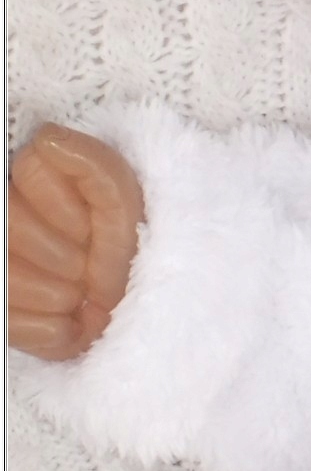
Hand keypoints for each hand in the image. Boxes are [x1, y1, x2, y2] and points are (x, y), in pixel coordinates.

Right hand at [7, 126, 144, 360]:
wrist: (138, 305)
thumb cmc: (130, 246)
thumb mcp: (126, 203)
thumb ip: (94, 168)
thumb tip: (48, 140)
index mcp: (31, 182)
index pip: (32, 168)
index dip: (67, 208)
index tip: (89, 231)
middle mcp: (5, 216)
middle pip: (9, 223)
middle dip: (61, 254)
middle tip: (86, 268)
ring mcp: (1, 268)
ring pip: (5, 276)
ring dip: (56, 293)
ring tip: (78, 295)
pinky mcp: (3, 313)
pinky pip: (12, 322)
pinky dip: (51, 331)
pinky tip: (67, 322)